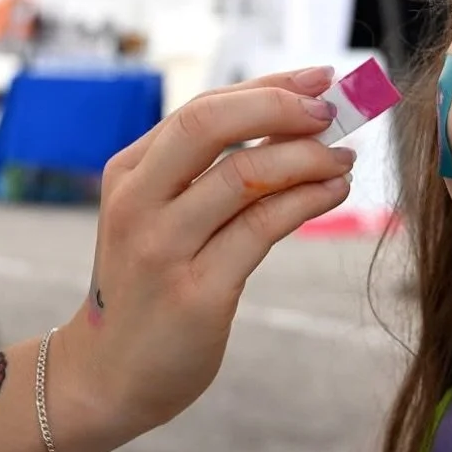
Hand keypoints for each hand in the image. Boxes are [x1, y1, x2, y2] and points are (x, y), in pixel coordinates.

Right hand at [51, 67, 353, 448]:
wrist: (107, 374)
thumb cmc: (145, 289)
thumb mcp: (152, 219)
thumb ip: (200, 175)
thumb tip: (286, 120)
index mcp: (126, 175)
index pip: (200, 109)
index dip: (266, 87)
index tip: (318, 78)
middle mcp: (137, 204)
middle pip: (210, 126)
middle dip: (281, 107)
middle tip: (333, 112)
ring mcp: (163, 248)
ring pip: (246, 176)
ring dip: (308, 157)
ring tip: (343, 160)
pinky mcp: (197, 293)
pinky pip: (262, 229)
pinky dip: (307, 201)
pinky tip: (332, 192)